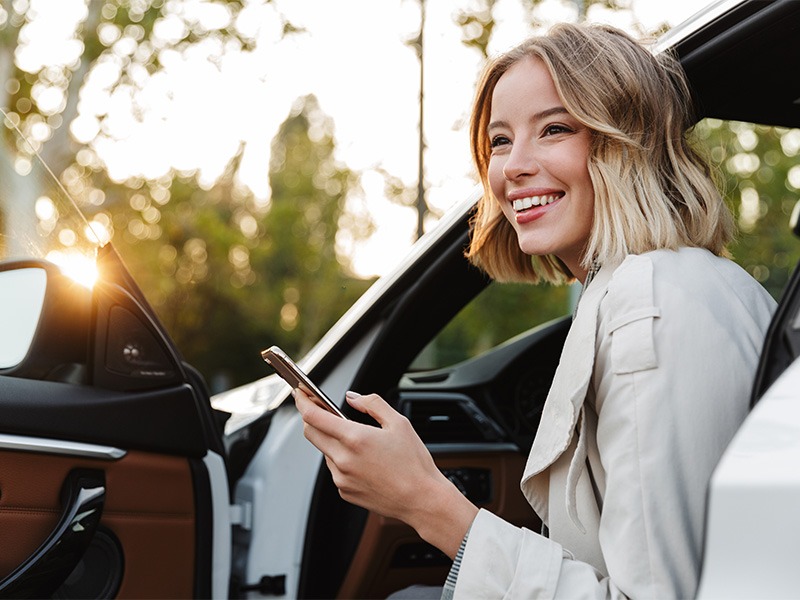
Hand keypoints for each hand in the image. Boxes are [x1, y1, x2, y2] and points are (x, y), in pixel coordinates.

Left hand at [293, 389, 477, 557]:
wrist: (421, 500)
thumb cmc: (414, 464)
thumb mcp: (399, 423)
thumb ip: (372, 404)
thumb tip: (353, 398)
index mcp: (355, 438)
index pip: (314, 416)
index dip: (303, 401)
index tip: (301, 393)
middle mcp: (343, 459)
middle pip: (311, 433)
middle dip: (312, 418)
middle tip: (323, 410)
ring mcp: (341, 478)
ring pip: (324, 451)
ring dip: (331, 440)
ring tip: (358, 440)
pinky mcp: (344, 492)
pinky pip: (335, 469)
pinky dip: (341, 459)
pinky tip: (364, 460)